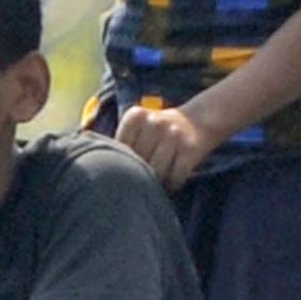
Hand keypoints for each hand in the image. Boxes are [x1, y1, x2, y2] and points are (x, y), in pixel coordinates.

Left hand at [109, 99, 223, 188]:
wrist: (199, 119)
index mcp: (136, 115)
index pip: (121, 149)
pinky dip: (174, 184)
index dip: (125, 163)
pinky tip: (173, 182)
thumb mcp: (140, 126)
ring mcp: (174, 134)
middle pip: (138, 162)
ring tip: (159, 183)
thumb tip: (101, 171)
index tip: (132, 165)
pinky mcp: (191, 148)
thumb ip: (121, 143)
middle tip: (145, 179)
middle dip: (141, 175)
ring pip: (157, 172)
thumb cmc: (160, 131)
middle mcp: (154, 122)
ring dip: (158, 183)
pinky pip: (176, 177)